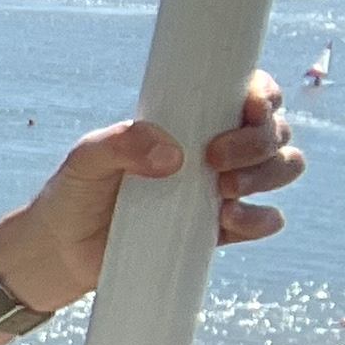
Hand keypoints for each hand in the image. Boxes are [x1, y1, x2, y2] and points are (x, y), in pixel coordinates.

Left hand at [0, 71, 299, 314]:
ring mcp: (223, 188)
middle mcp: (217, 149)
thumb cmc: (75, 192)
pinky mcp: (220, 229)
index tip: (248, 109)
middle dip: (261, 140)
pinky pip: (265, 220)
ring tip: (224, 189)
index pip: (249, 94)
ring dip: (268, 173)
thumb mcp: (87, 158)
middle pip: (275, 131)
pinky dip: (260, 219)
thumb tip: (172, 155)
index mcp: (192, 120)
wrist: (61, 250)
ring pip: (283, 168)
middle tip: (215, 156)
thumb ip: (122, 143)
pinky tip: (227, 219)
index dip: (264, 95)